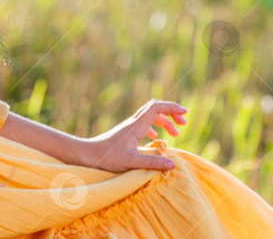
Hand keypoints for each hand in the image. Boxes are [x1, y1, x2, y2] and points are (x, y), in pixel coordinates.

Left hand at [73, 99, 187, 172]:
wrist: (88, 154)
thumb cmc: (107, 158)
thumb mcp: (131, 162)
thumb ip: (152, 162)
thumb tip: (172, 163)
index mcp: (136, 125)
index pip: (156, 108)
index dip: (172, 107)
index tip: (185, 114)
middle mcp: (133, 123)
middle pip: (154, 108)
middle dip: (171, 113)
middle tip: (182, 124)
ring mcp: (129, 127)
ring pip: (149, 116)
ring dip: (164, 121)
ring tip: (174, 134)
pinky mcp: (126, 133)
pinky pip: (143, 123)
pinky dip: (154, 126)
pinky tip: (154, 137)